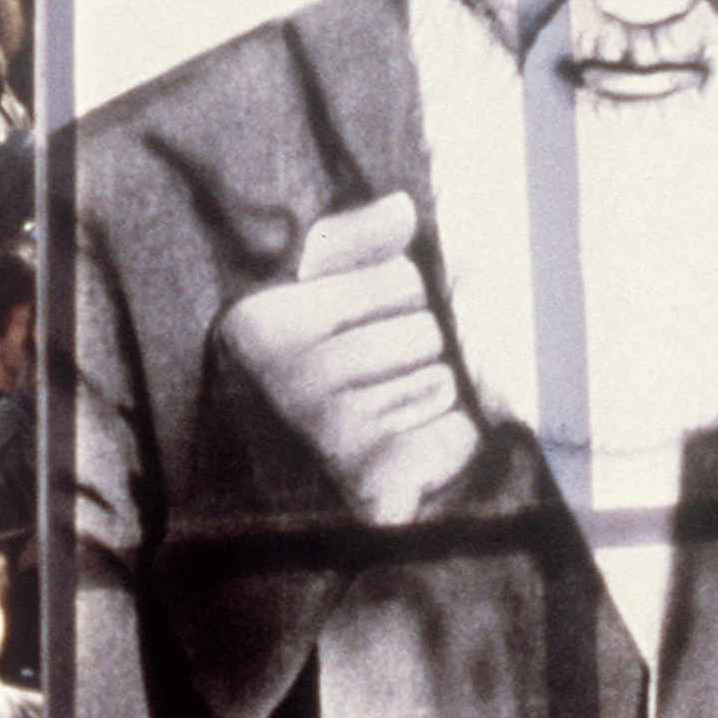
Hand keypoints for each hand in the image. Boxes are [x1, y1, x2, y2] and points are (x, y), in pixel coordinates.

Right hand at [214, 192, 480, 526]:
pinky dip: (447, 442)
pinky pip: (453, 434)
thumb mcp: (318, 294)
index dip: (401, 296)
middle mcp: (290, 376)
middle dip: (419, 347)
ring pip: (441, 380)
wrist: (293, 509)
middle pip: (425, 329)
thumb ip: (358, 243)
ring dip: (432, 395)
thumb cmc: (318, 374)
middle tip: (377, 379)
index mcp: (264, 323)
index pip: (401, 276)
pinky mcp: (372, 483)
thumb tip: (401, 208)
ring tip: (388, 415)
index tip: (359, 325)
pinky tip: (406, 450)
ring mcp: (329, 432)